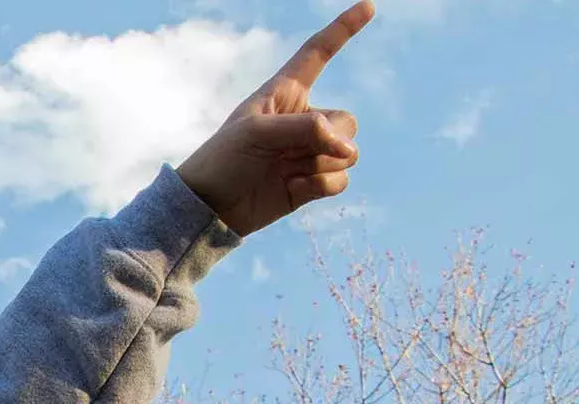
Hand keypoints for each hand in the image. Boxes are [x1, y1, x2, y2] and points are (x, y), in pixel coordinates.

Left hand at [175, 1, 373, 236]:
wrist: (210, 208)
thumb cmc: (223, 160)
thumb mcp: (256, 133)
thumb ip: (303, 129)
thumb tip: (345, 146)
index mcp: (284, 93)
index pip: (317, 53)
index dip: (342, 30)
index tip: (368, 6)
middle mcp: (302, 119)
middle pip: (347, 120)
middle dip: (330, 139)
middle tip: (290, 155)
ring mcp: (309, 151)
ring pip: (349, 151)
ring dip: (321, 165)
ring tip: (285, 172)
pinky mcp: (312, 181)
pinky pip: (342, 179)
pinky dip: (321, 186)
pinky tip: (291, 188)